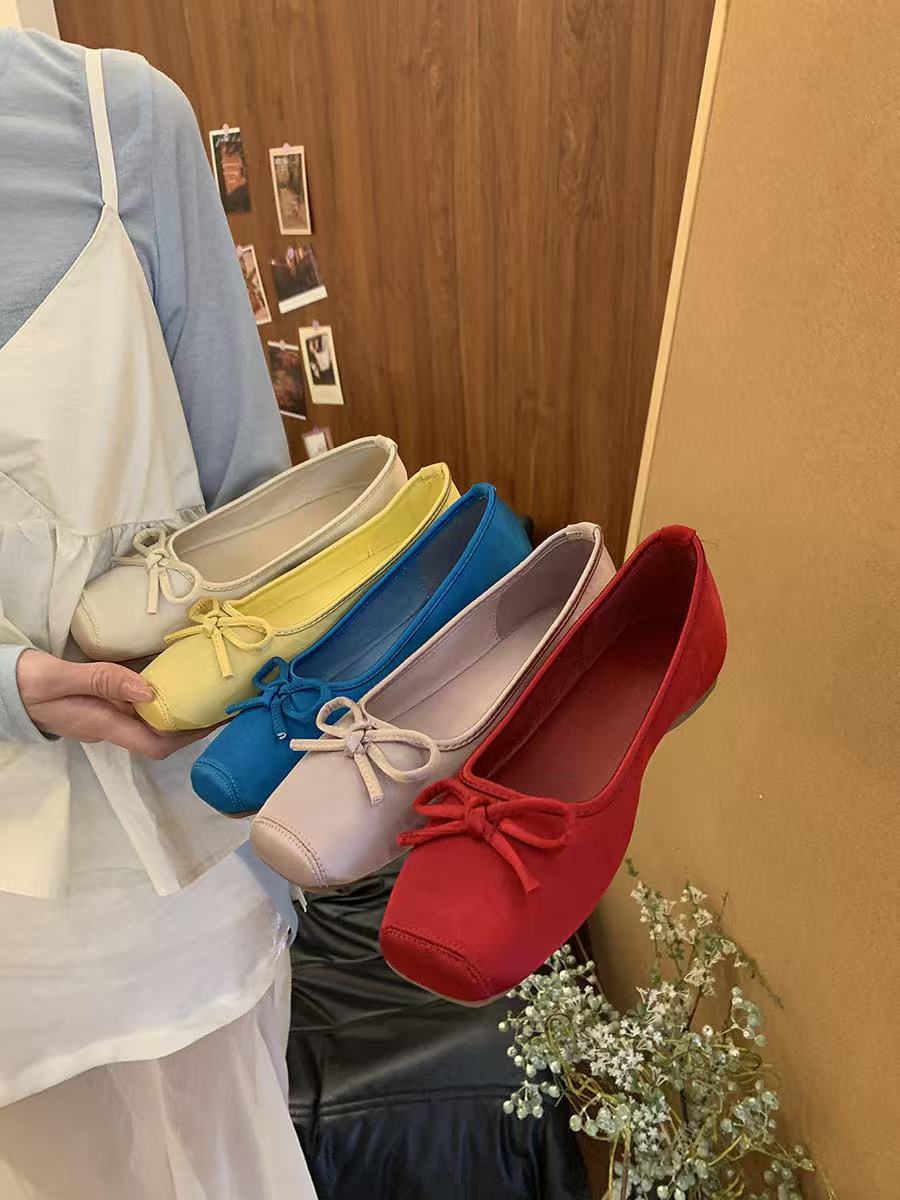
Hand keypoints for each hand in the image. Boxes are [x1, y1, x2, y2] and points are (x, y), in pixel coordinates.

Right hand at [16, 649, 205, 758]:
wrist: (2, 686)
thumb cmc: (29, 684)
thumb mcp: (61, 678)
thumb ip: (102, 681)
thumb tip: (149, 691)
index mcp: (103, 725)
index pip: (156, 743)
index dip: (190, 736)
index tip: (217, 719)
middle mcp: (110, 726)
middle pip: (161, 734)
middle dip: (193, 723)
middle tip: (222, 700)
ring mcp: (105, 716)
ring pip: (151, 720)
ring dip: (179, 709)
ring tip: (207, 688)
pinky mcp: (101, 704)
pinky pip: (138, 705)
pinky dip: (159, 695)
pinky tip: (173, 677)